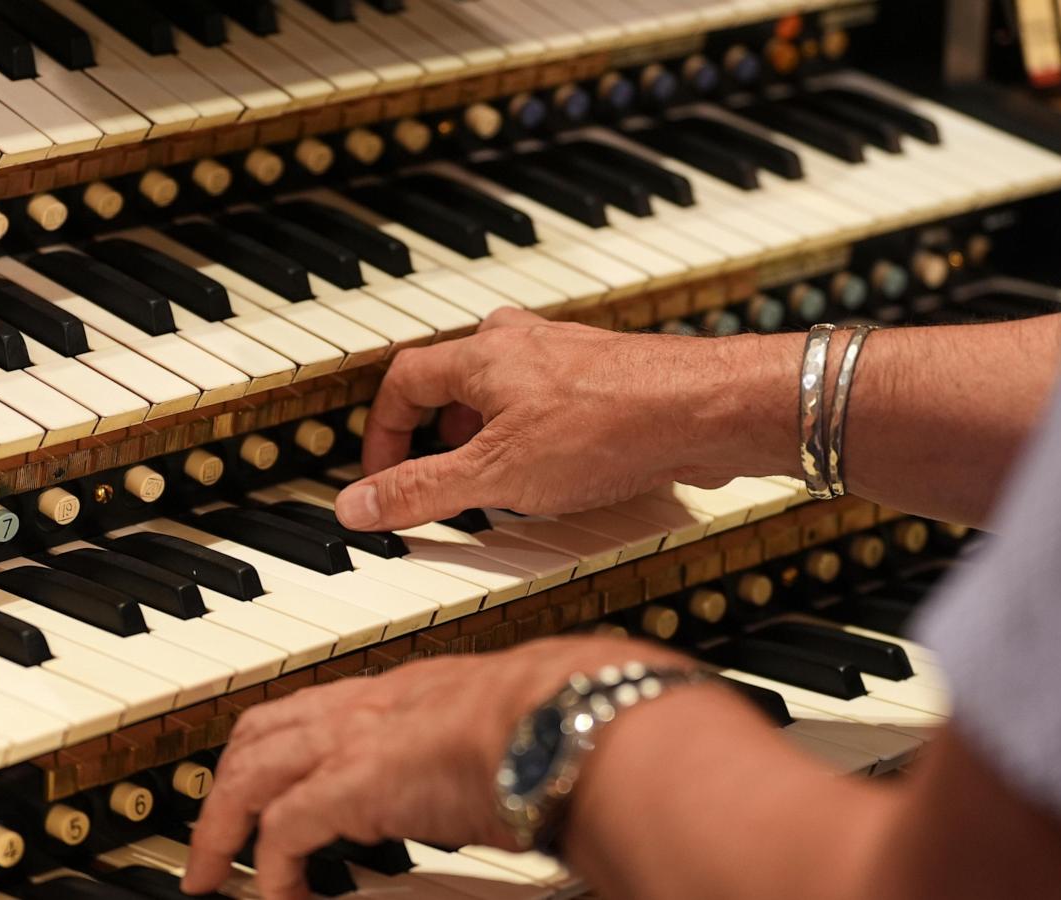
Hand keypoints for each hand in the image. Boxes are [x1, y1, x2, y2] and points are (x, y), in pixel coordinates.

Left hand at [181, 636, 692, 899]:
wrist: (570, 716)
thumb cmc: (566, 717)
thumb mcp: (512, 728)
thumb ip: (493, 749)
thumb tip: (519, 783)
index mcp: (407, 691)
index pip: (320, 706)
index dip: (283, 742)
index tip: (270, 777)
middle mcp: (368, 706)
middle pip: (262, 729)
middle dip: (227, 777)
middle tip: (214, 828)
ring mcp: (354, 741)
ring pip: (250, 771)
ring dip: (219, 824)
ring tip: (211, 872)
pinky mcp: (352, 787)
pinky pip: (280, 829)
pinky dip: (268, 868)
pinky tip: (276, 897)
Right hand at [334, 308, 797, 531]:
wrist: (705, 410)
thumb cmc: (609, 428)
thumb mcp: (495, 475)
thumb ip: (421, 491)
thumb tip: (355, 505)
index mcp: (481, 354)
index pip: (404, 380)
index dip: (383, 431)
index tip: (381, 473)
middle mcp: (521, 342)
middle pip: (453, 377)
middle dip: (435, 430)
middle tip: (435, 471)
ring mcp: (567, 354)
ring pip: (503, 386)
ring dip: (486, 430)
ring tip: (493, 476)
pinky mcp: (607, 374)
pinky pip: (548, 398)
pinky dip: (532, 431)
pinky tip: (556, 469)